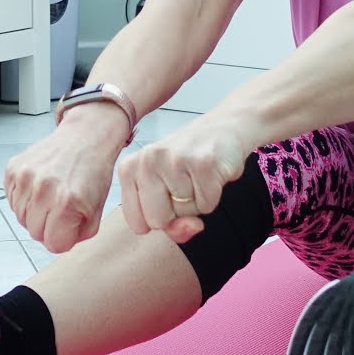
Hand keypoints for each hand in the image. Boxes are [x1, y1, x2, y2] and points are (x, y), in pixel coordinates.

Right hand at [3, 109, 126, 253]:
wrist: (85, 137)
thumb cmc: (93, 173)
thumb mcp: (97, 210)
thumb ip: (77, 235)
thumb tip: (56, 243)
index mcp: (67, 202)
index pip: (53, 245)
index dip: (63, 237)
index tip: (70, 222)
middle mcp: (43, 189)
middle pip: (35, 233)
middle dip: (49, 225)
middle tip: (61, 207)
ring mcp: (25, 177)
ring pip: (20, 218)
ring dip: (34, 212)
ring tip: (51, 194)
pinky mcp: (13, 168)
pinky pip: (12, 199)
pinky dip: (24, 197)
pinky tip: (39, 185)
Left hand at [119, 116, 249, 243]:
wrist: (224, 127)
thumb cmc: (189, 161)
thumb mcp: (166, 191)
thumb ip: (170, 225)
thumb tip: (192, 227)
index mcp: (129, 168)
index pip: (137, 224)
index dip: (159, 219)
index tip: (168, 196)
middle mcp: (147, 161)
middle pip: (158, 222)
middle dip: (177, 214)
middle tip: (185, 185)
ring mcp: (175, 160)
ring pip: (185, 215)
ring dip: (197, 202)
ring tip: (198, 176)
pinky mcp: (203, 164)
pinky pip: (207, 205)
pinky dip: (213, 196)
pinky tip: (211, 174)